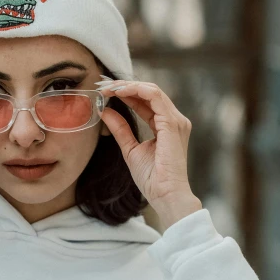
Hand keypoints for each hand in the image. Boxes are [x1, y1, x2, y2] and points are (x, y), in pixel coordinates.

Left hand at [98, 79, 196, 209]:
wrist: (165, 194)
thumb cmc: (152, 178)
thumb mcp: (130, 149)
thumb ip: (120, 129)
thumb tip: (106, 111)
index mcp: (167, 126)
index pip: (146, 101)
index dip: (126, 93)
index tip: (105, 92)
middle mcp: (174, 120)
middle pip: (149, 92)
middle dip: (125, 86)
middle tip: (103, 86)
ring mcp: (176, 120)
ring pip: (152, 90)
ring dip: (128, 86)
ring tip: (108, 88)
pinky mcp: (172, 123)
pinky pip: (154, 97)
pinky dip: (136, 90)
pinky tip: (119, 92)